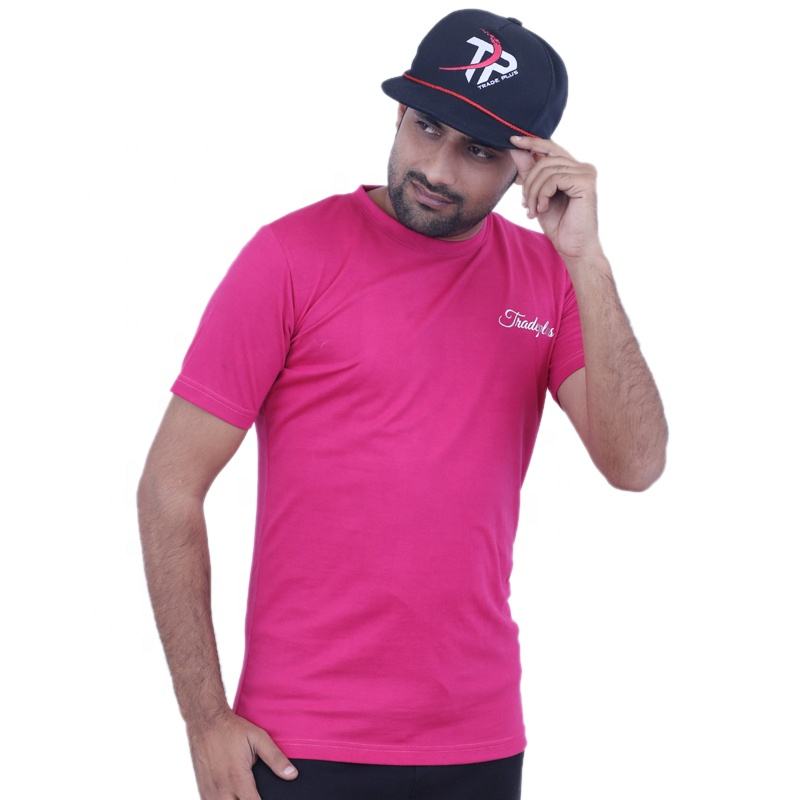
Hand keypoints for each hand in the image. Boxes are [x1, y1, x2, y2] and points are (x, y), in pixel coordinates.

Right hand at [185, 708, 297, 798]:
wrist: (205, 721)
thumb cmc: (231, 729)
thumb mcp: (258, 738)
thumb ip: (275, 758)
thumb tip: (292, 774)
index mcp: (238, 779)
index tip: (269, 798)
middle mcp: (222, 789)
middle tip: (255, 794)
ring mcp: (209, 791)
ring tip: (244, 794)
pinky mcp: (202, 789)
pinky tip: (231, 795)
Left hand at [508, 133, 602, 263]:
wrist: (572, 246)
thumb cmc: (558, 223)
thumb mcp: (538, 194)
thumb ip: (529, 171)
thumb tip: (516, 148)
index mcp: (572, 167)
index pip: (549, 147)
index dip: (531, 142)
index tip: (512, 139)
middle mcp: (582, 166)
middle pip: (544, 160)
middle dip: (528, 182)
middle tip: (525, 203)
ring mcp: (586, 172)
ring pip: (546, 170)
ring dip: (533, 193)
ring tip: (533, 210)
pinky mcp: (586, 181)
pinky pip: (553, 179)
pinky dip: (542, 195)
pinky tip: (543, 209)